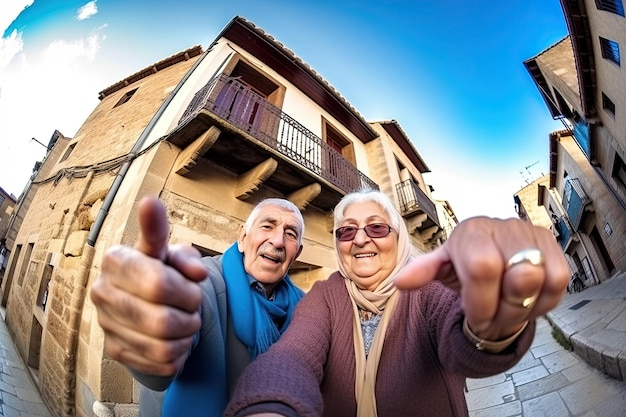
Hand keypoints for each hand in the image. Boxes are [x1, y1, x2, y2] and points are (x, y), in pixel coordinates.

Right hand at [90, 196, 207, 375]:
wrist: (146, 297)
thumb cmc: (163, 270)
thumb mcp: (177, 255)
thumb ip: (187, 258)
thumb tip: (198, 272)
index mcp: (116, 260)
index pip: (158, 284)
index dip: (186, 288)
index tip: (196, 280)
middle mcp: (103, 292)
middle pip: (162, 320)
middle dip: (190, 314)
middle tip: (194, 304)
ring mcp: (106, 324)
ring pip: (162, 347)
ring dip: (186, 334)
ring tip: (188, 320)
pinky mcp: (115, 350)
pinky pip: (161, 362)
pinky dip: (179, 352)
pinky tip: (176, 336)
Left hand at [394, 217, 568, 342]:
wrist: (491, 254)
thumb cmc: (464, 262)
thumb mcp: (442, 267)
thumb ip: (423, 272)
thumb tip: (401, 281)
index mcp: (471, 231)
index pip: (482, 268)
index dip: (482, 302)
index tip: (476, 317)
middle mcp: (504, 226)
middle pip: (518, 277)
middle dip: (505, 311)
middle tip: (493, 319)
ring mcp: (531, 234)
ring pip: (541, 281)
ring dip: (524, 309)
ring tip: (507, 311)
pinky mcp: (552, 245)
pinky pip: (559, 281)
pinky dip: (543, 301)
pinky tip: (526, 301)